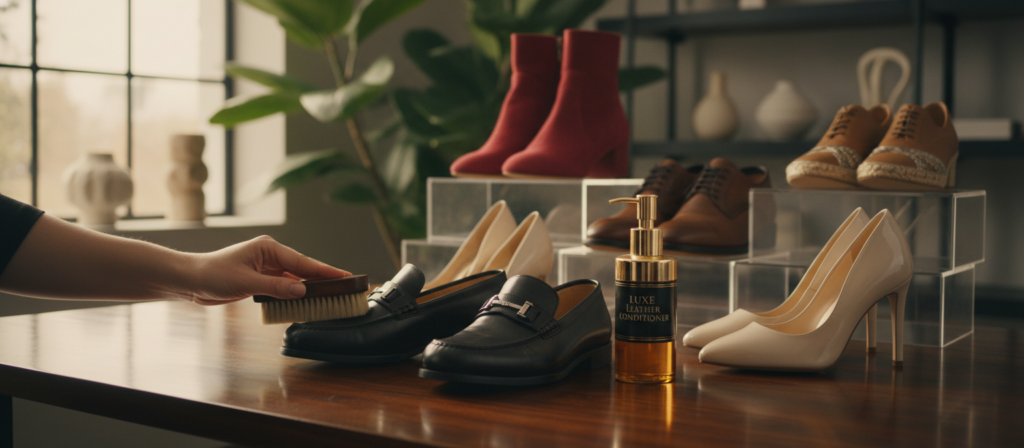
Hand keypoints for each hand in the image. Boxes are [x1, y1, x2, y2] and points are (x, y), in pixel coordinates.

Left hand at [187, 235, 349, 305]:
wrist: (191, 280)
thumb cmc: (213, 274)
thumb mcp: (246, 282)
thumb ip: (275, 287)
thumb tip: (302, 291)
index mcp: (269, 248)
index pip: (303, 262)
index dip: (326, 271)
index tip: (346, 276)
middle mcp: (271, 256)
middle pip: (304, 269)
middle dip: (324, 278)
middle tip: (346, 287)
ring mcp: (267, 267)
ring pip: (296, 279)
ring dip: (310, 288)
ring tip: (332, 295)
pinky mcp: (262, 279)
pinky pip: (285, 287)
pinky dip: (295, 294)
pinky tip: (307, 301)